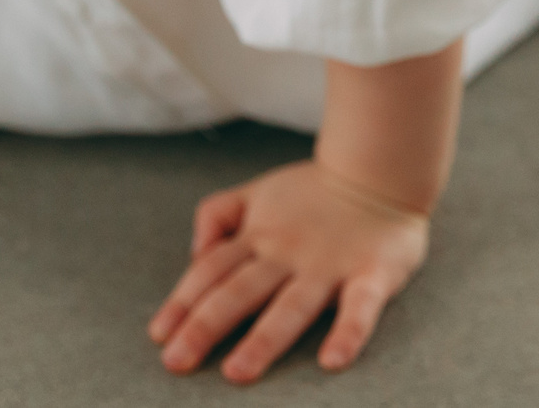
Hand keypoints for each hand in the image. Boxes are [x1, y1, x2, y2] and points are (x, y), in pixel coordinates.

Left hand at [149, 160, 430, 383]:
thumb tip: (194, 253)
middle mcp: (288, 254)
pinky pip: (361, 306)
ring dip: (264, 339)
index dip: (183, 301)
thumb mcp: (256, 192)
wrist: (379, 167)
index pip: (212, 271)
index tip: (159, 336)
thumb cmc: (313, 192)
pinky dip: (349, 332)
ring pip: (292, 306)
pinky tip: (333, 360)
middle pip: (240, 291)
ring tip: (238, 372)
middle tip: (177, 361)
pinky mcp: (373, 273)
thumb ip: (217, 215)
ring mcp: (329, 266)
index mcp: (259, 237)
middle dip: (206, 326)